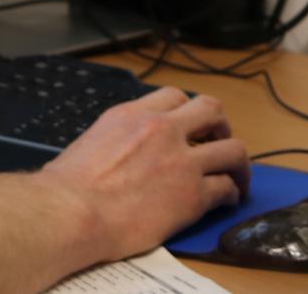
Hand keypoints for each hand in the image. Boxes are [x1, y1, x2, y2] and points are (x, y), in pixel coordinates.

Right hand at [43, 88, 250, 262]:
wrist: (74, 211)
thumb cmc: (68, 185)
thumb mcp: (93, 140)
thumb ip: (117, 137)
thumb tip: (119, 149)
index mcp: (133, 114)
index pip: (173, 96)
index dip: (185, 111)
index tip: (188, 127)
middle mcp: (162, 130)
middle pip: (211, 109)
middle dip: (220, 125)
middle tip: (218, 141)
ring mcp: (182, 162)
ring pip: (233, 148)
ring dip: (238, 162)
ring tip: (237, 176)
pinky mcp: (193, 196)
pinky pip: (226, 187)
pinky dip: (231, 193)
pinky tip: (226, 201)